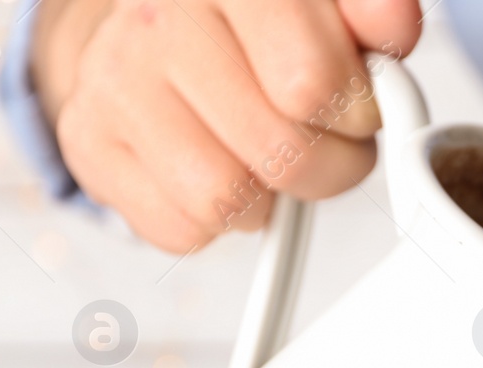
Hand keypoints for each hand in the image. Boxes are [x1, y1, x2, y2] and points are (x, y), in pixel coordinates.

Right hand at [31, 0, 421, 250]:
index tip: (356, 106)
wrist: (159, 20)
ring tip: (268, 155)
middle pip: (282, 153)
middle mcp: (157, 19)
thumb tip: (393, 28)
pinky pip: (181, 230)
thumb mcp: (327, 5)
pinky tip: (219, 166)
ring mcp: (114, 80)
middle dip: (329, 165)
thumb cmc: (264, 21)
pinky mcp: (88, 140)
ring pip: (228, 201)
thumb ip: (372, 10)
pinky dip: (217, 221)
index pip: (311, 82)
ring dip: (269, 197)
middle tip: (324, 140)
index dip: (357, 113)